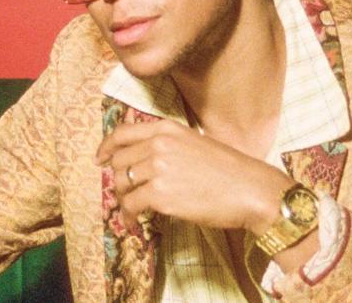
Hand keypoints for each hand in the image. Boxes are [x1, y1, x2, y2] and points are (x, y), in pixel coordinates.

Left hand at [95, 119, 291, 233]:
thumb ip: (167, 146)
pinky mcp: (160, 194)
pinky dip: (129, 216)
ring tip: (132, 212)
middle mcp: (159, 143)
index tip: (100, 159)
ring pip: (122, 184)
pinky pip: (130, 205)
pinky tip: (135, 223)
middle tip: (127, 194)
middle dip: (119, 180)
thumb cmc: (229, 171)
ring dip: (124, 200)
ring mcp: (158, 168)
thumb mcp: (195, 144)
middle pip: (119, 161)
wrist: (250, 190)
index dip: (107, 147)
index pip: (123, 132)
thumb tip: (141, 163)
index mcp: (167, 128)